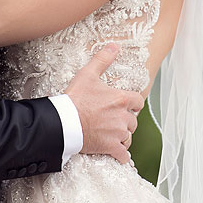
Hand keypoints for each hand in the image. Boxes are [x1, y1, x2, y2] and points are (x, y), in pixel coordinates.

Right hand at [66, 43, 144, 163]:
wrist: (63, 122)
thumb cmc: (75, 98)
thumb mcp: (88, 74)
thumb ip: (103, 59)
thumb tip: (114, 46)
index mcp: (121, 99)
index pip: (139, 101)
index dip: (133, 104)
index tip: (127, 106)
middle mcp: (123, 117)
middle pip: (133, 121)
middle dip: (126, 121)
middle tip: (115, 121)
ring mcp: (117, 133)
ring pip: (129, 137)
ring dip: (123, 137)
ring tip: (113, 136)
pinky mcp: (110, 147)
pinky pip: (124, 155)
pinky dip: (122, 156)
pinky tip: (118, 155)